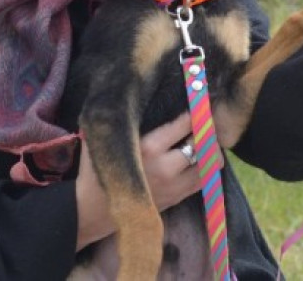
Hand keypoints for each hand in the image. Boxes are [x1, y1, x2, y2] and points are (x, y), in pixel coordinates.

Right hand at [74, 113, 219, 249]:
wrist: (92, 212)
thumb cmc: (94, 170)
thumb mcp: (100, 138)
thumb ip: (116, 117)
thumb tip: (128, 90)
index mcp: (149, 147)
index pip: (186, 123)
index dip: (195, 110)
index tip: (198, 101)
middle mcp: (166, 167)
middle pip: (202, 143)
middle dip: (205, 129)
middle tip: (204, 118)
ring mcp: (174, 186)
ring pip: (208, 164)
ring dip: (210, 149)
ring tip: (204, 138)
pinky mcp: (176, 199)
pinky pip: (203, 181)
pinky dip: (206, 167)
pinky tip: (199, 157)